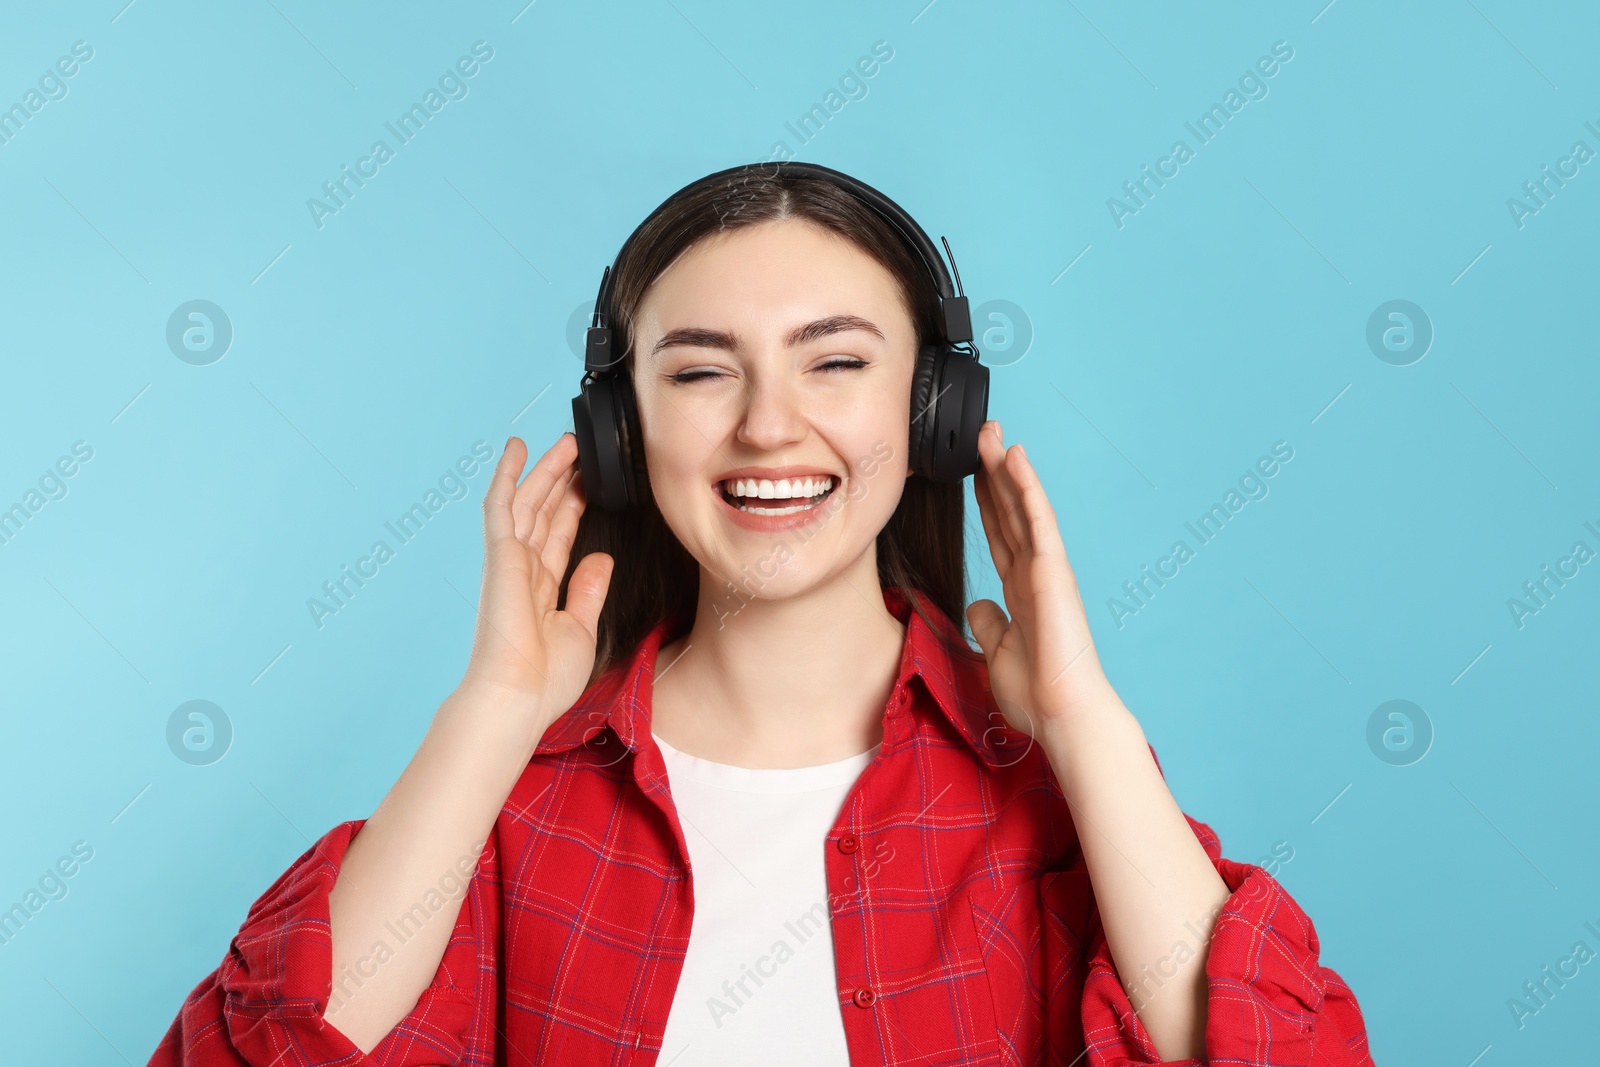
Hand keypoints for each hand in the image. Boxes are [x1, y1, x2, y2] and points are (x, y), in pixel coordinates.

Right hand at [458, 433, 613, 737]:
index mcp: (542, 590)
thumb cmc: (544, 678)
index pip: (560, 537)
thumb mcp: (581, 628)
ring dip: (545, 470)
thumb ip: (589, 590)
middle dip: (562, 480)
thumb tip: (601, 558)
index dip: (573, 507)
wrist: (518, 697)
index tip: (588, 484)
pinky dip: (507, 476)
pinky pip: (501, 507)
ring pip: (528, 502)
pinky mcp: (500, 555)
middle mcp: (524, 570)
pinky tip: (517, 450)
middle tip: (579, 451)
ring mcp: (510, 560)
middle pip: (544, 513)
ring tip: (563, 442)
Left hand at [967, 421, 1114, 739]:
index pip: (999, 535)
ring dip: (1006, 468)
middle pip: (1009, 512)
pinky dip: (1027, 486)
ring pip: (1022, 506)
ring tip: (991, 433)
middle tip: (982, 435)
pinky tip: (1015, 457)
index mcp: (1021, 592)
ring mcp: (1046, 569)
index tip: (974, 473)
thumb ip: (990, 623)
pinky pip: (1037, 519)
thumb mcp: (998, 652)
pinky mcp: (1054, 569)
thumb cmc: (1037, 694)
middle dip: (993, 473)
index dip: (987, 502)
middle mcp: (1034, 574)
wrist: (1063, 714)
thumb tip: (980, 603)